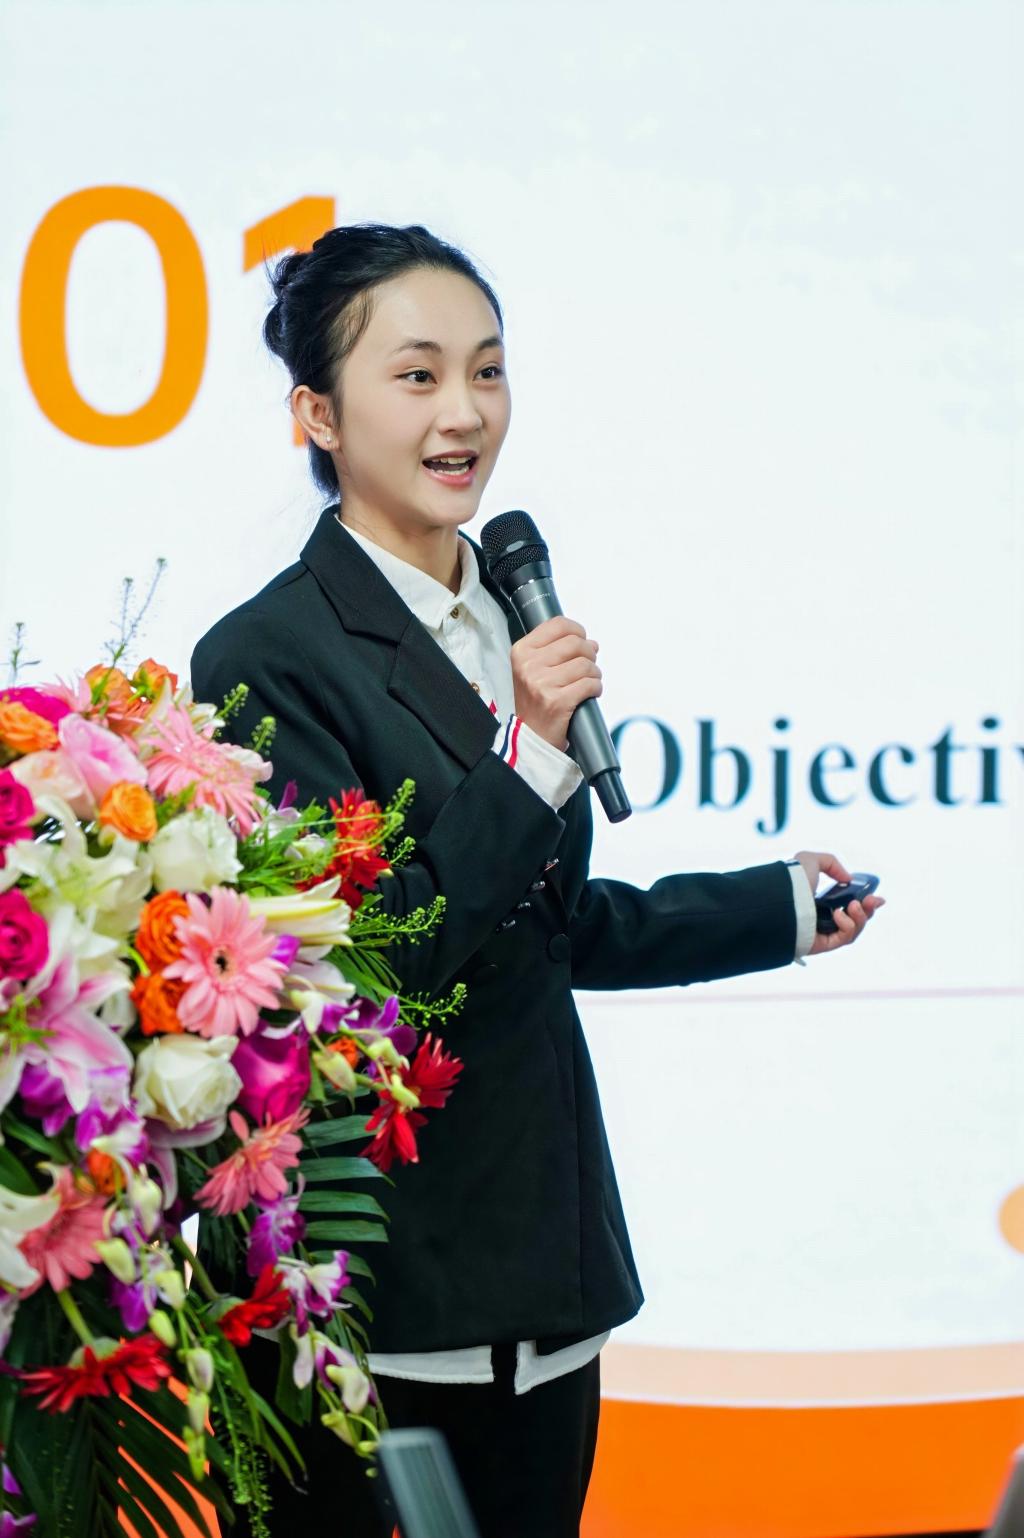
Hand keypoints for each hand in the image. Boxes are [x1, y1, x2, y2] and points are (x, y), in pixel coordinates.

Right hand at [509, 617, 601, 750]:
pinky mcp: (557, 701)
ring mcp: (542, 683)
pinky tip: (589, 693)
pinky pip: (590, 684)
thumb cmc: (535, 701)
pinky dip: (596, 688)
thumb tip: (591, 642)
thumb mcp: (533, 668)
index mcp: (522, 651)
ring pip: (586, 665)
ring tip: (587, 682)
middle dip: (589, 654)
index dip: (577, 631)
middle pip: (576, 643)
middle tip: (587, 666)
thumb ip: (556, 650)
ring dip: (594, 674)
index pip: (558, 625)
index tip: (581, 641)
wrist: (531, 736)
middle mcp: (529, 665)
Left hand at [793, 850, 886, 956]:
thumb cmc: (792, 881)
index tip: (876, 897)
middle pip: (855, 920)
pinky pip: (844, 939)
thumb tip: (847, 879)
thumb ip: (831, 863)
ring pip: (853, 931)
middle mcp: (821, 918)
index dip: (865, 902)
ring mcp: (822, 933)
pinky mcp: (821, 945)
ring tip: (854, 905)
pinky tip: (839, 914)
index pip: (846, 905)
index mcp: (819, 900)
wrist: (779, 900)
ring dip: (861, 917)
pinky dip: (847, 926)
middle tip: (873, 900)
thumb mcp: (811, 860)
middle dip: (869, 910)